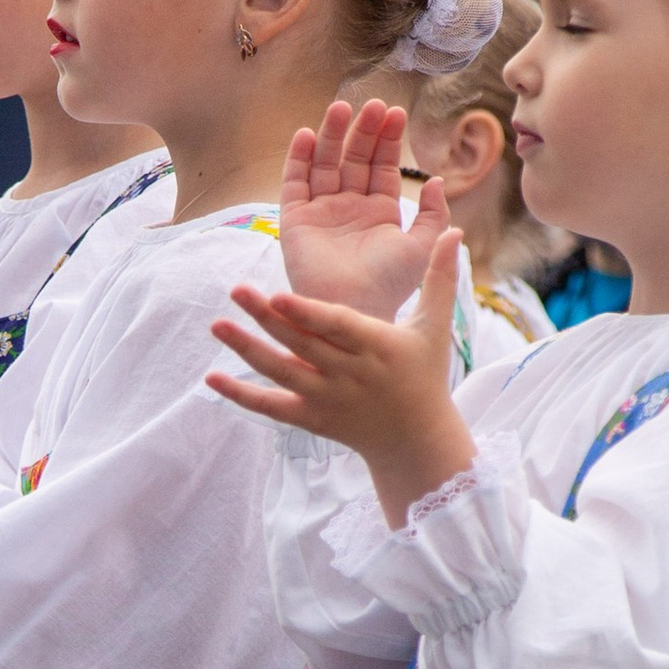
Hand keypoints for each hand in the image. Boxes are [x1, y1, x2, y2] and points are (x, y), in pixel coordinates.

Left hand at [209, 227, 474, 525]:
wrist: (416, 441)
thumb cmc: (425, 374)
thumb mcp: (435, 327)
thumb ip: (439, 277)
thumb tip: (456, 227)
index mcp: (376, 347)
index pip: (336, 327)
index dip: (307, 313)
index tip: (278, 293)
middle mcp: (348, 375)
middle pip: (301, 344)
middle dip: (267, 319)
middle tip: (236, 290)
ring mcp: (327, 399)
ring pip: (281, 373)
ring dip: (246, 350)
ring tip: (216, 326)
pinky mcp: (311, 420)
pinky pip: (271, 407)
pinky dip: (241, 395)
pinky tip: (211, 379)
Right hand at [277, 98, 454, 320]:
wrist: (355, 308)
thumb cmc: (390, 284)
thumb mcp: (421, 246)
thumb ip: (434, 214)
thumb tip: (439, 182)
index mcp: (379, 213)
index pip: (381, 167)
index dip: (387, 140)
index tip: (394, 113)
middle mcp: (349, 208)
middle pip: (354, 159)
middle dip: (363, 131)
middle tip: (373, 105)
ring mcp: (321, 212)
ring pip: (325, 164)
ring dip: (332, 135)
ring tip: (341, 108)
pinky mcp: (295, 221)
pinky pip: (294, 183)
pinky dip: (298, 159)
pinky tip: (307, 135)